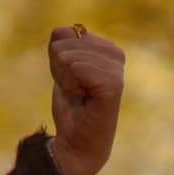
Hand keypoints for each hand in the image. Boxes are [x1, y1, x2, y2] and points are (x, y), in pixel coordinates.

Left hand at [47, 25, 123, 174]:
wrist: (76, 143)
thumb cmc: (71, 108)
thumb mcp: (62, 69)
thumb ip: (63, 45)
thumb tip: (61, 31)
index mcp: (107, 48)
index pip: (64, 33)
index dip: (56, 58)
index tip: (70, 80)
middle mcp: (116, 55)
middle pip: (65, 43)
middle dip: (59, 69)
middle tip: (74, 90)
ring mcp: (117, 70)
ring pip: (69, 57)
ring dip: (65, 80)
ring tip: (79, 96)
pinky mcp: (113, 85)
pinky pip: (78, 68)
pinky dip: (71, 85)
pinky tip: (83, 98)